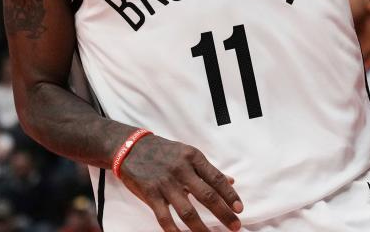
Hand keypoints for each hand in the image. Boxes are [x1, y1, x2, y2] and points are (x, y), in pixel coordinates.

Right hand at [119, 134, 242, 231]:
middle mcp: (181, 169)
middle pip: (207, 196)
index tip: (240, 209)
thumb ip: (207, 169)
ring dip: (202, 228)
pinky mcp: (150, 193)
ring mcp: (165, 183)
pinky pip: (165, 218)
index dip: (230, 195)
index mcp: (192, 157)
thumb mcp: (186, 153)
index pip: (216, 178)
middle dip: (224, 214)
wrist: (129, 147)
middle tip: (235, 226)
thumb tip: (231, 181)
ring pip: (188, 211)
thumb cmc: (162, 151)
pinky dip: (175, 231)